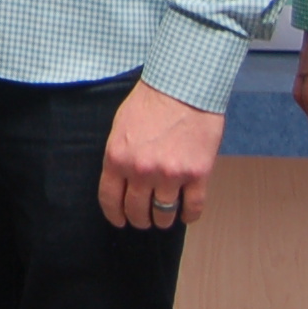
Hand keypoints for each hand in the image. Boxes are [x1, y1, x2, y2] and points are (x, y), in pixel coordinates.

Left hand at [100, 79, 224, 228]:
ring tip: (164, 217)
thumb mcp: (121, 127)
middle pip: (137, 211)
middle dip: (139, 219)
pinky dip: (189, 215)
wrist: (184, 87)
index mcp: (118, 158)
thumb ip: (120, 156)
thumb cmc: (151, 102)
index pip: (110, 199)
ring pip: (164, 214)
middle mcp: (142, 170)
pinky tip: (186, 214)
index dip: (115, 215)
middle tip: (143, 219)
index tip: (119, 221)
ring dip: (163, 220)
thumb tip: (121, 181)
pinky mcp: (197, 174)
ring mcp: (171, 174)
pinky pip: (193, 207)